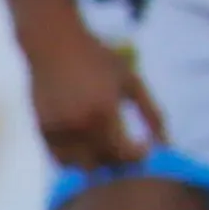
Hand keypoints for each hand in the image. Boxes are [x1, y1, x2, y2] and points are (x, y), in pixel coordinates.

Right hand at [21, 14, 164, 171]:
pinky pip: (61, 158)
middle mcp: (78, 125)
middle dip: (120, 162)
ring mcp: (57, 129)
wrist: (53, 43)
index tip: (144, 147)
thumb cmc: (98, 59)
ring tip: (106, 145)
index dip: (139, 157)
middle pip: (104, 164)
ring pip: (81, 166)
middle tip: (127, 148)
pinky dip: (76, 158)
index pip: (125, 154)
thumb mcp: (132, 81)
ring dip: (97, 163)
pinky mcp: (42, 130)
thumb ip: (151, 113)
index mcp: (104, 112)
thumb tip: (166, 145)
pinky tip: (87, 141)